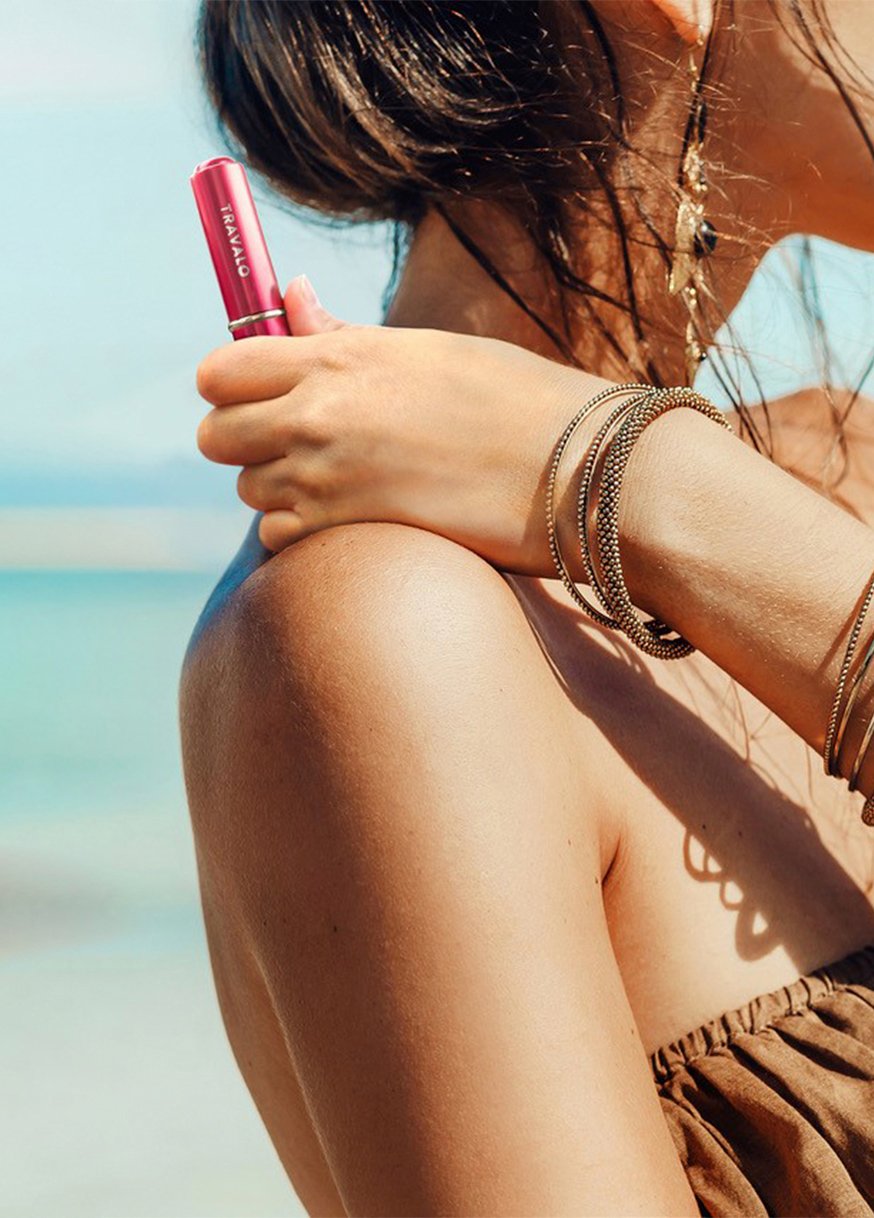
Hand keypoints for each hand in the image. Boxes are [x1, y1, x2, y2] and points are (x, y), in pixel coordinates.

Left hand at [195, 276, 610, 573]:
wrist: (572, 467)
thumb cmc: (512, 400)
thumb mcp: (423, 351)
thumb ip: (342, 336)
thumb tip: (291, 294)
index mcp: (338, 358)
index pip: (221, 371)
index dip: (230, 386)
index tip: (259, 395)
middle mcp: (318, 415)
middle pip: (216, 436)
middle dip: (242, 441)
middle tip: (293, 443)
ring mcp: (327, 477)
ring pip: (246, 489)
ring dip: (276, 488)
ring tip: (339, 481)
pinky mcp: (346, 531)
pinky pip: (275, 537)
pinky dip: (297, 531)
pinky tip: (346, 517)